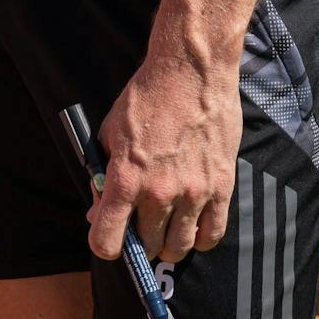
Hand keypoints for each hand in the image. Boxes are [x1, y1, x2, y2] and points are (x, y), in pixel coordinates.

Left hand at [90, 51, 241, 263]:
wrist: (190, 71)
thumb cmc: (146, 98)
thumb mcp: (110, 131)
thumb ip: (103, 175)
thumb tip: (98, 212)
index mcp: (125, 177)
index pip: (107, 240)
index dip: (105, 245)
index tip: (110, 239)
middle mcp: (158, 191)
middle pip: (146, 246)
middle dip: (139, 242)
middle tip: (141, 228)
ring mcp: (192, 192)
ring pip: (178, 247)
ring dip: (169, 245)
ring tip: (167, 231)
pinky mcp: (220, 187)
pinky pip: (212, 234)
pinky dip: (200, 239)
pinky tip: (193, 228)